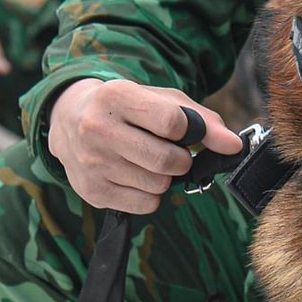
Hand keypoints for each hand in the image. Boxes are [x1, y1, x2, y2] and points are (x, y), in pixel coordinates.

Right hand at [47, 78, 241, 214]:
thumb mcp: (158, 100)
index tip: (184, 132)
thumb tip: (233, 146)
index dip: (188, 131)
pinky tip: (135, 176)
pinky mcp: (91, 191)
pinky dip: (150, 195)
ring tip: (147, 161)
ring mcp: (92, 163)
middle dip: (180, 160)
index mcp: (116, 96)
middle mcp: (97, 129)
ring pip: (158, 186)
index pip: (172, 122)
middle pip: (167, 161)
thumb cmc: (125, 108)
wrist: (68, 119)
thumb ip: (201, 119)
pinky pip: (145, 205)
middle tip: (171, 152)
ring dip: (164, 177)